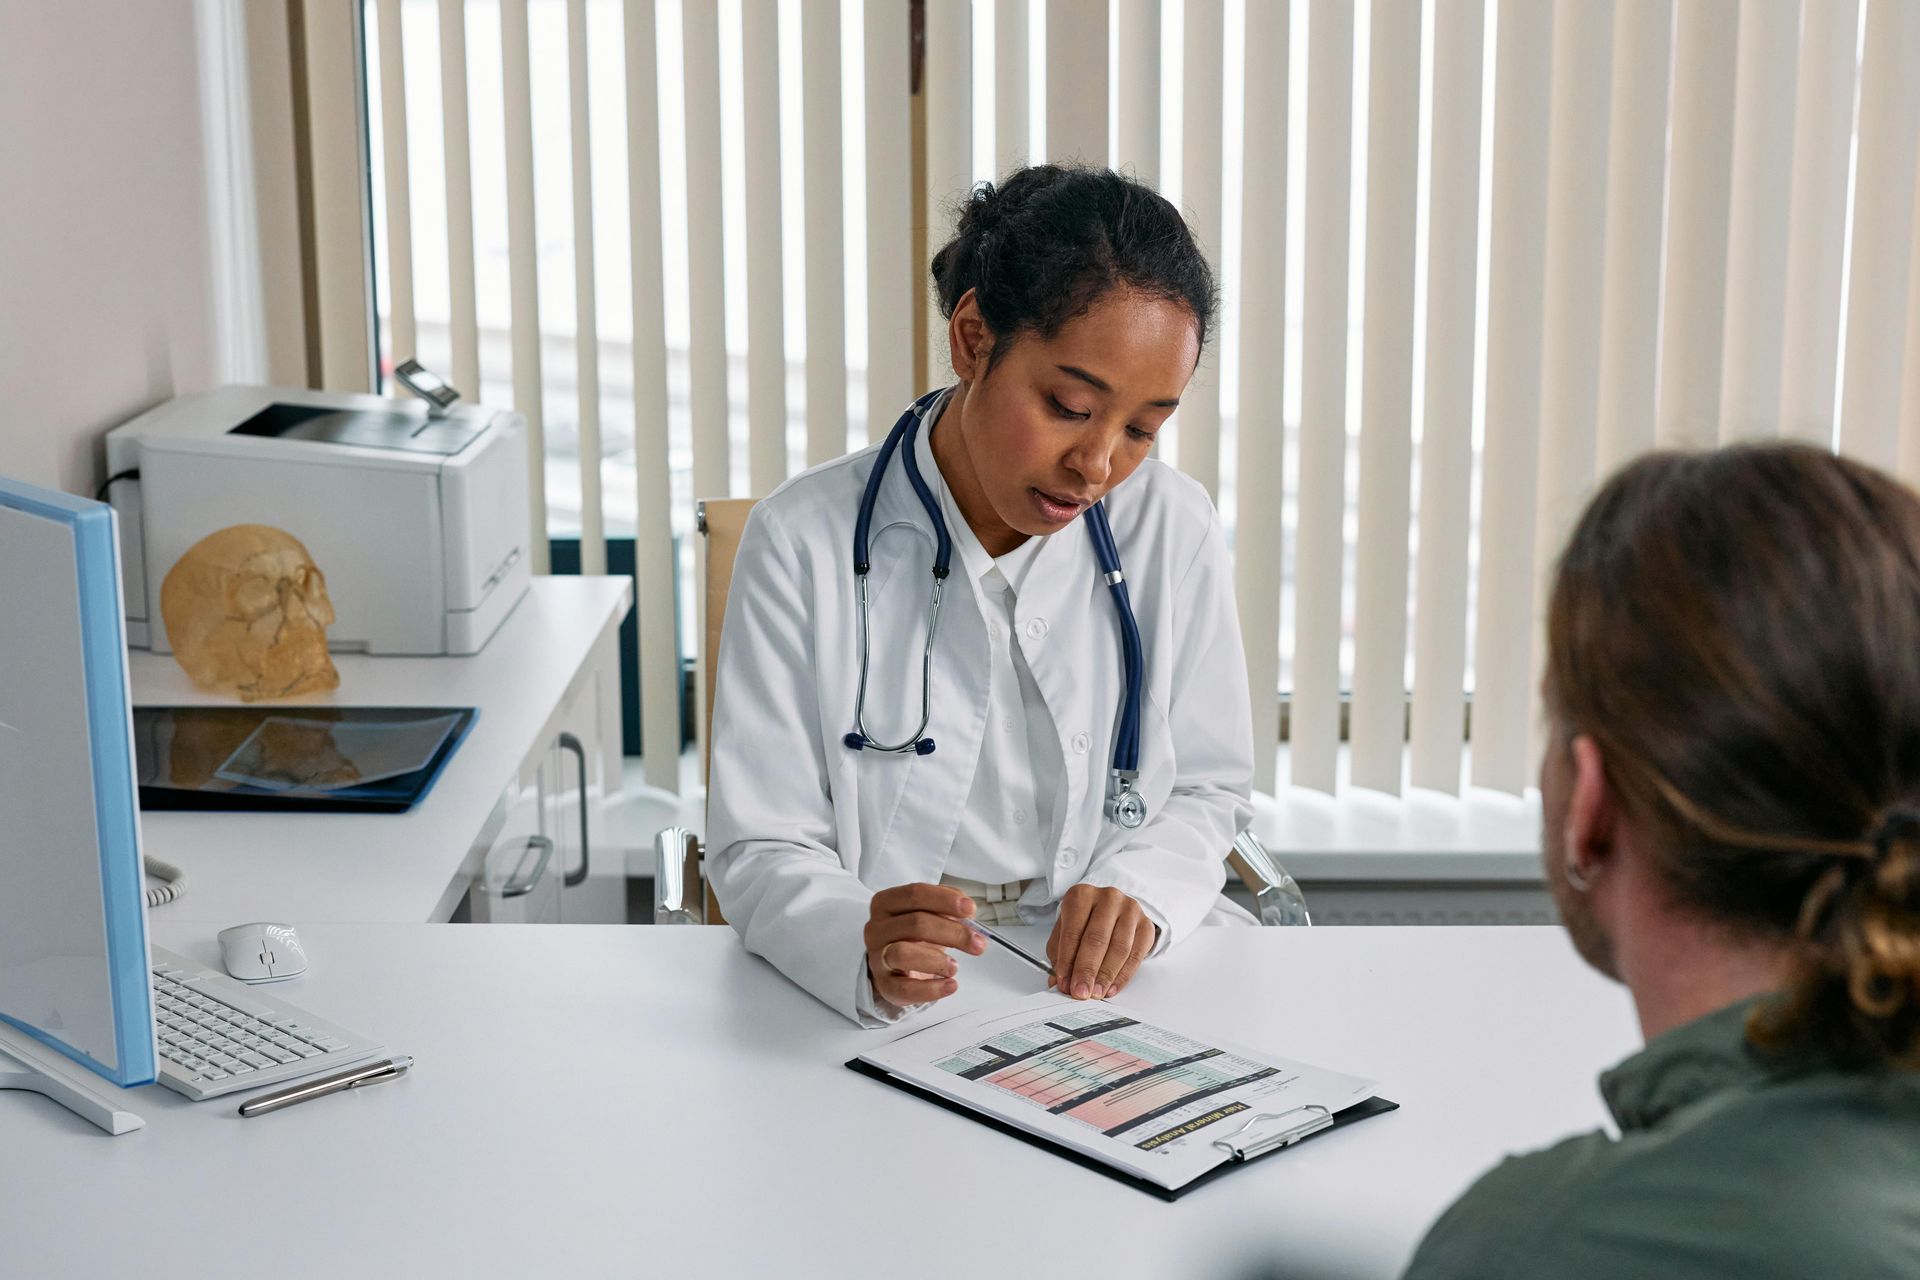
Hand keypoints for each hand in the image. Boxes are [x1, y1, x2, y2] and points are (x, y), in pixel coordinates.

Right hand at [864, 882, 986, 1007]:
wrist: (893, 963)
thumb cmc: (914, 934)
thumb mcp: (928, 913)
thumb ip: (946, 907)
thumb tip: (967, 911)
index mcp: (886, 903)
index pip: (914, 894)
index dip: (944, 900)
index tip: (970, 909)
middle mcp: (877, 928)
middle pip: (915, 924)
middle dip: (953, 933)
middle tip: (978, 943)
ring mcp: (877, 957)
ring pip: (903, 954)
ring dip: (937, 960)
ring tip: (955, 966)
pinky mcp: (884, 984)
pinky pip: (905, 989)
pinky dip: (932, 989)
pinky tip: (950, 985)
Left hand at [1046, 885, 1156, 1000]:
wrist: (1112, 911)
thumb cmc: (1085, 922)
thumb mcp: (1066, 933)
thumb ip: (1060, 957)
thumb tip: (1059, 984)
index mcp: (1082, 895)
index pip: (1073, 931)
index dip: (1068, 960)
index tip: (1064, 983)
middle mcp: (1107, 898)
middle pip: (1097, 939)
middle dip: (1087, 970)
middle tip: (1081, 992)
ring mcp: (1130, 909)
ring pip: (1119, 948)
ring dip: (1106, 975)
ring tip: (1096, 993)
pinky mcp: (1145, 924)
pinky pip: (1136, 955)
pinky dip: (1123, 975)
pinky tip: (1111, 987)